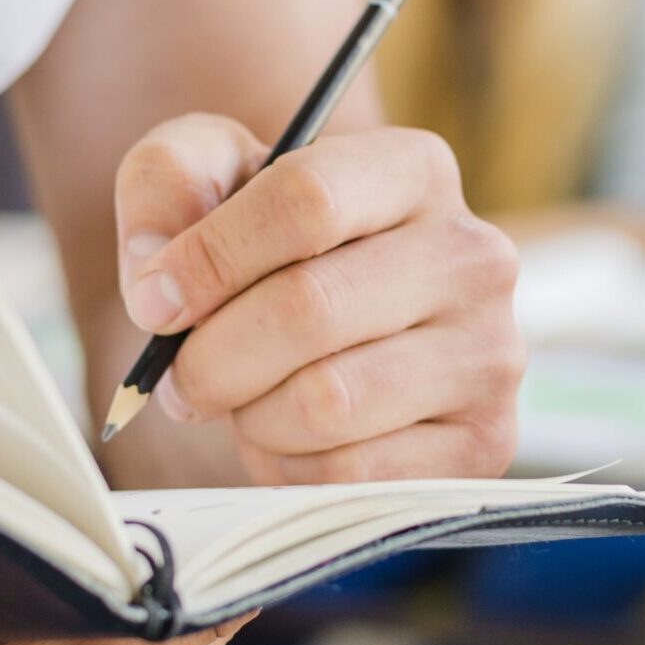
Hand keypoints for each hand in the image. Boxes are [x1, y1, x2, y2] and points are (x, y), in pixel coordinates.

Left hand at [115, 117, 524, 482]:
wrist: (337, 329)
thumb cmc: (271, 246)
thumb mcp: (214, 177)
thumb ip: (168, 180)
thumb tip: (154, 272)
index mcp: (416, 170)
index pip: (306, 200)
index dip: (209, 256)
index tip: (154, 300)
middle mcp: (473, 255)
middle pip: (307, 308)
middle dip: (212, 355)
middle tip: (180, 374)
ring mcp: (490, 353)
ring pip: (326, 402)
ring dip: (251, 414)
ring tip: (249, 398)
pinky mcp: (484, 443)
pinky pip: (352, 474)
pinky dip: (294, 466)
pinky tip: (296, 437)